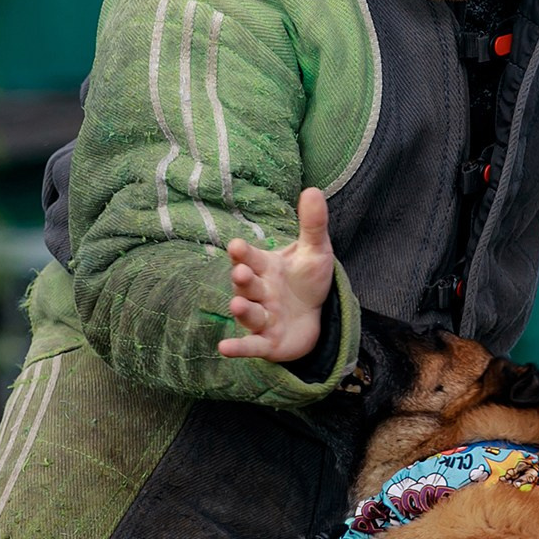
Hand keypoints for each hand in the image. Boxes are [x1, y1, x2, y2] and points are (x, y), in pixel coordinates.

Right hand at [217, 187, 335, 360]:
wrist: (314, 315)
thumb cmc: (308, 279)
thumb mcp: (315, 251)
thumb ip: (312, 224)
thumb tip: (313, 189)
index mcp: (266, 267)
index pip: (252, 258)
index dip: (244, 254)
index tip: (236, 246)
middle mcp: (259, 292)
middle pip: (248, 285)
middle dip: (244, 279)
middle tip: (240, 272)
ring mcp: (261, 317)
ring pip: (249, 313)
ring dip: (242, 310)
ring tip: (237, 305)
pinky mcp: (266, 342)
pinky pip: (251, 345)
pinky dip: (238, 348)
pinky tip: (223, 349)